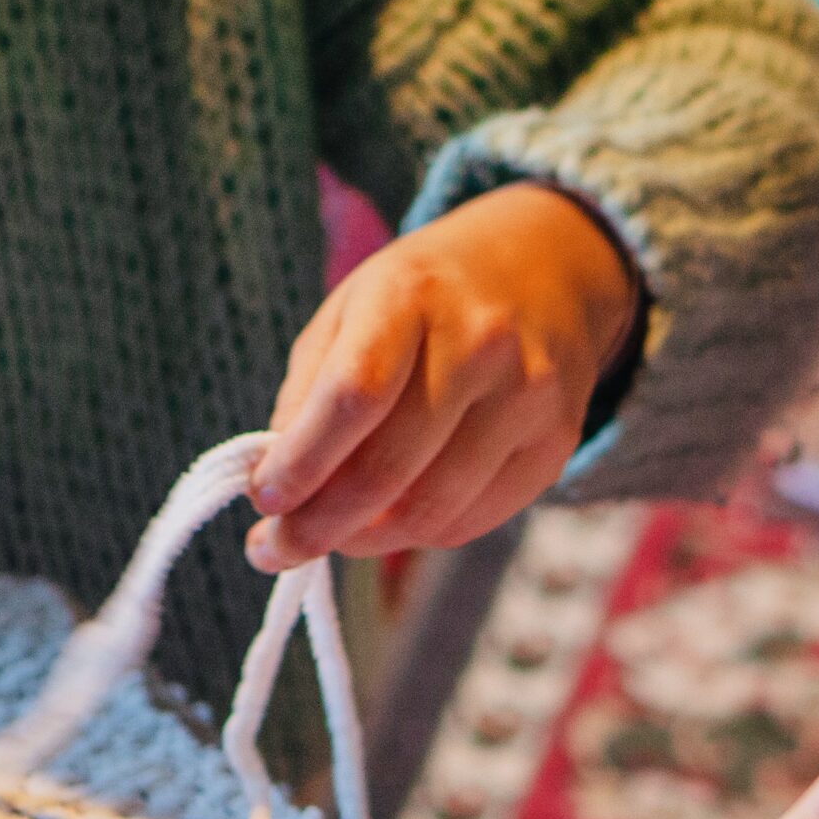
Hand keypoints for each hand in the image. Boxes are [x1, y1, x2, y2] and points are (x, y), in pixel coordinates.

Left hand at [248, 181, 639, 571]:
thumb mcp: (350, 311)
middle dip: (319, 526)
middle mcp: (480, 341)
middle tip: (277, 548)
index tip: (263, 500)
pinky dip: (417, 535)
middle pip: (388, 468)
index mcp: (411, 294)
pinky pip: (472, 521)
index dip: (301, 461)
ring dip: (366, 541)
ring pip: (430, 511)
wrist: (543, 269)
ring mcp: (528, 394)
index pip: (352, 396)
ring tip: (331, 538)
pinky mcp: (555, 442)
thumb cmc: (423, 300)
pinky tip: (390, 523)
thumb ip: (307, 395)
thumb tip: (278, 492)